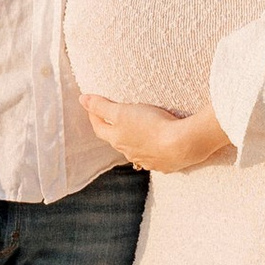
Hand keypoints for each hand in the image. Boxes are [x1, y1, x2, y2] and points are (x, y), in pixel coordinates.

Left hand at [82, 91, 233, 174]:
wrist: (182, 145)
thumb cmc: (151, 125)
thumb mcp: (122, 112)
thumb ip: (101, 106)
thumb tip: (81, 99)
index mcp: (117, 140)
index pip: (99, 128)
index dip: (94, 116)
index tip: (92, 106)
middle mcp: (129, 153)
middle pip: (116, 140)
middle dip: (113, 129)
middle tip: (113, 117)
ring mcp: (148, 161)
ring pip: (135, 150)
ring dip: (133, 140)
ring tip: (137, 130)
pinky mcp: (165, 164)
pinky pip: (155, 156)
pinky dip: (152, 149)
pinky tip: (159, 144)